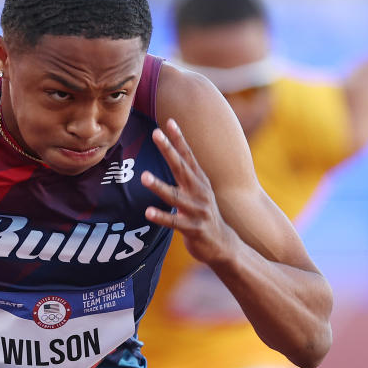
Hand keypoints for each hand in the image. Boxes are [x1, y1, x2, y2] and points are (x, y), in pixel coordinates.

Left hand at [141, 118, 236, 265]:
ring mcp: (198, 210)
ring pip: (176, 196)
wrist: (223, 245)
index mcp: (199, 181)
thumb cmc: (203, 215)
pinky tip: (148, 212)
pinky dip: (161, 216)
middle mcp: (200, 192)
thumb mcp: (198, 192)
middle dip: (169, 150)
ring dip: (159, 186)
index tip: (169, 121)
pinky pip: (175, 222)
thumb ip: (187, 176)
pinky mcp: (194, 229)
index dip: (179, 139)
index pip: (188, 156)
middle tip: (156, 134)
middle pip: (182, 168)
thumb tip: (174, 155)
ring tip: (144, 177)